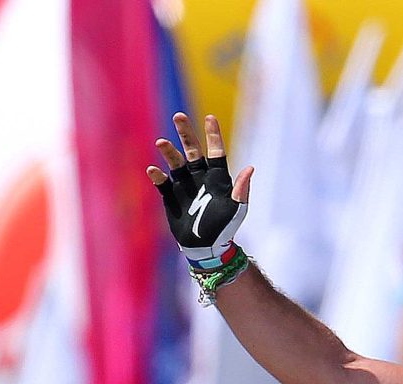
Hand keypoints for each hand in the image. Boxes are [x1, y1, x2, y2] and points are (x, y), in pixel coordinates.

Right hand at [147, 112, 249, 268]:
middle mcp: (200, 176)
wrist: (206, 248)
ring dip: (168, 151)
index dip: (213, 134)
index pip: (216, 150)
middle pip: (192, 149)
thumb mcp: (236, 209)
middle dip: (185, 133)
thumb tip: (250, 168)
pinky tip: (153, 170)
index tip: (210, 118)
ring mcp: (184, 185)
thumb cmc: (224, 228)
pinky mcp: (171, 196)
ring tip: (161, 142)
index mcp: (217, 177)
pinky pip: (162, 182)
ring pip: (175, 162)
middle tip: (179, 116)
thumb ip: (241, 189)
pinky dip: (157, 176)